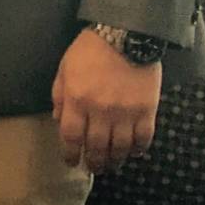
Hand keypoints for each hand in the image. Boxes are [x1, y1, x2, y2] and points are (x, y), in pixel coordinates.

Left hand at [51, 29, 161, 173]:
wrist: (126, 35)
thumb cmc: (90, 50)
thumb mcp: (64, 69)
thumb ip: (59, 96)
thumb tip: (58, 120)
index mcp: (76, 100)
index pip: (70, 136)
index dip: (70, 153)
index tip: (71, 162)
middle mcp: (100, 111)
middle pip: (96, 146)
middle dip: (94, 162)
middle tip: (94, 169)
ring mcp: (125, 112)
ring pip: (120, 147)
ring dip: (115, 160)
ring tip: (112, 166)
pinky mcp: (147, 110)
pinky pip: (144, 138)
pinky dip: (138, 149)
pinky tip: (134, 153)